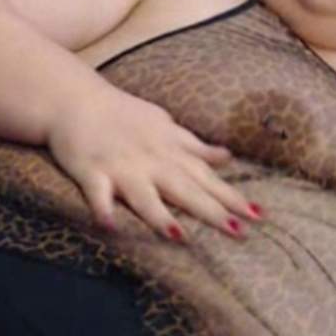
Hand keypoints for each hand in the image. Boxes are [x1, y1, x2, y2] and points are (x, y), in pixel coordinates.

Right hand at [47, 86, 261, 242]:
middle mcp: (150, 161)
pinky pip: (98, 194)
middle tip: (239, 232)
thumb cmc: (123, 114)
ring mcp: (120, 167)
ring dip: (160, 216)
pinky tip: (110, 226)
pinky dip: (103, 208)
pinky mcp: (91, 172)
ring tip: (181, 237)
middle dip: (211, 211)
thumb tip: (227, 156)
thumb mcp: (165, 125)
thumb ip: (194, 146)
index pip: (206, 178)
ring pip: (143, 196)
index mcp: (169, 151)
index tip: (259, 216)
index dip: (232, 197)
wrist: (76, 99)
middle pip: (185, 189)